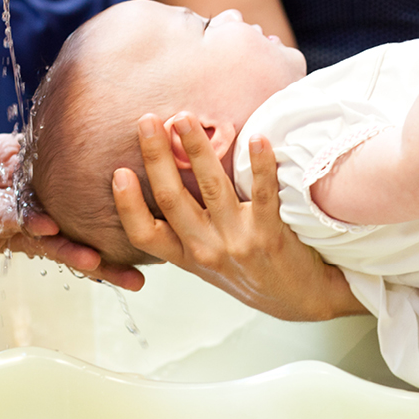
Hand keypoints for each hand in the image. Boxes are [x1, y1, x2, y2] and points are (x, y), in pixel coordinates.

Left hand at [0, 134, 143, 289]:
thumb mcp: (17, 151)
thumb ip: (45, 151)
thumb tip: (80, 131)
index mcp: (56, 201)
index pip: (94, 210)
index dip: (123, 215)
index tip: (153, 218)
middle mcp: (48, 222)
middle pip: (87, 241)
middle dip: (115, 259)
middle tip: (142, 275)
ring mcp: (27, 229)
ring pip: (61, 248)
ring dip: (85, 258)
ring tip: (109, 268)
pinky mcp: (1, 229)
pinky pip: (23, 228)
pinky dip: (38, 228)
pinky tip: (52, 230)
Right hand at [113, 113, 366, 320]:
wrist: (300, 300)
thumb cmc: (251, 272)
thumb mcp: (208, 260)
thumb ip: (187, 227)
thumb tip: (164, 176)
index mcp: (187, 255)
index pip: (144, 233)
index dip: (127, 204)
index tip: (118, 171)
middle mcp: (207, 249)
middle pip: (171, 199)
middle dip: (156, 156)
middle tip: (147, 120)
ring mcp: (238, 243)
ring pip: (212, 188)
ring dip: (197, 149)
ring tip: (185, 118)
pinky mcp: (271, 236)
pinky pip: (264, 195)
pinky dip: (261, 165)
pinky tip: (258, 138)